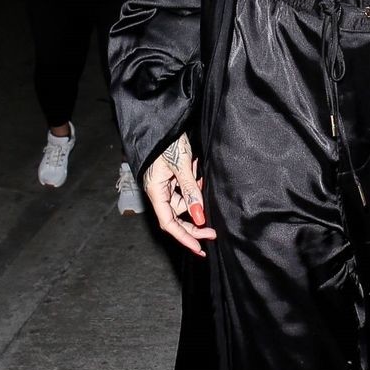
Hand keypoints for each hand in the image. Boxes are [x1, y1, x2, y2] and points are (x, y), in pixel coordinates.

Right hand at [143, 133, 214, 257]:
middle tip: (213, 233)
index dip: (183, 237)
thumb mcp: (182, 165)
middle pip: (176, 217)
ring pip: (183, 202)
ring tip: (198, 174)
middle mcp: (159, 191)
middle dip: (194, 225)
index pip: (169, 223)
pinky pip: (185, 189)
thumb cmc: (168, 140)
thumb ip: (190, 191)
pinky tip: (197, 172)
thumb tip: (199, 216)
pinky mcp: (172, 177)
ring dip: (195, 196)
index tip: (199, 248)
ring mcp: (165, 185)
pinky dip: (194, 186)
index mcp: (155, 191)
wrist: (166, 121)